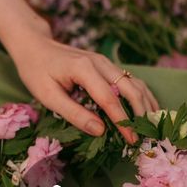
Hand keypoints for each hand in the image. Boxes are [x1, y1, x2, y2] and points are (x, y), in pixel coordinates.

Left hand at [9, 29, 158, 143]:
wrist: (35, 46)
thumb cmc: (37, 72)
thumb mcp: (48, 96)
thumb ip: (74, 114)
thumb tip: (99, 131)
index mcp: (84, 69)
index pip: (109, 99)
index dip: (122, 121)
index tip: (131, 140)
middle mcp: (100, 63)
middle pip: (130, 88)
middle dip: (140, 114)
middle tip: (144, 137)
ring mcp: (106, 62)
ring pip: (134, 83)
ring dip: (145, 104)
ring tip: (151, 126)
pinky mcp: (107, 66)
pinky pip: (130, 80)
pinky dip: (142, 95)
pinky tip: (148, 110)